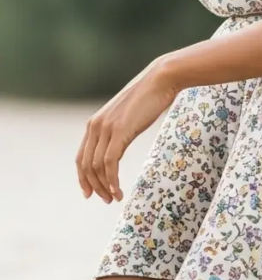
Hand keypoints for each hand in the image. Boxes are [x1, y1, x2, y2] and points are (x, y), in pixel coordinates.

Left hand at [75, 57, 178, 203]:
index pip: (81, 157)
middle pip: (86, 165)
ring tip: (115, 198)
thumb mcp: (127, 115)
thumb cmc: (149, 96)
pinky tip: (119, 191)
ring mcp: (106, 128)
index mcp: (95, 123)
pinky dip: (112, 181)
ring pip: (97, 167)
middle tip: (106, 200)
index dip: (83, 178)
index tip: (90, 193)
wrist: (161, 80)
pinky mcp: (120, 132)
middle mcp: (95, 126)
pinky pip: (110, 163)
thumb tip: (120, 141)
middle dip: (94, 186)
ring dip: (104, 187)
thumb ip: (119, 128)